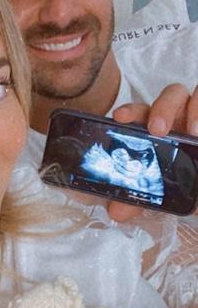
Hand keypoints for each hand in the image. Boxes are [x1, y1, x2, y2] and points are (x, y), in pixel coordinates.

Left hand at [108, 83, 197, 221]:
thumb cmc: (188, 178)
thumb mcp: (166, 187)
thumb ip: (143, 197)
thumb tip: (117, 212)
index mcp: (158, 128)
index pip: (141, 112)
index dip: (130, 111)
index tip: (119, 117)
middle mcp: (180, 116)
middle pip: (169, 96)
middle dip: (162, 108)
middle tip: (158, 130)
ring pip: (195, 94)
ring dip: (194, 110)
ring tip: (194, 133)